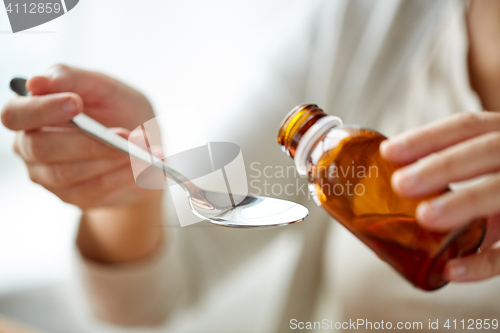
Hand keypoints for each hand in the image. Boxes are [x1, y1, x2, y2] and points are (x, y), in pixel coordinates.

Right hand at [1, 64, 162, 262]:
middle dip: (87, 141)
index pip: (16, 114)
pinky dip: (124, 175)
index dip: (42, 110)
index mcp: (32, 113)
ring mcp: (50, 177)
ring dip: (111, 158)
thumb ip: (73, 79)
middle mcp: (31, 147)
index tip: (75, 103)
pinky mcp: (74, 197)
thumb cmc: (119, 111)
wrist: (145, 148)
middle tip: (125, 133)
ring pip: (68, 173)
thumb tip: (36, 82)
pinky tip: (145, 163)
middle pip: (41, 149)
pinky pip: (95, 190)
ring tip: (143, 146)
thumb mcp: (106, 87)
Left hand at [380, 112, 499, 282]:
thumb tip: (383, 215)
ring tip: (424, 217)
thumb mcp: (484, 174)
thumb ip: (446, 185)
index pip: (466, 127)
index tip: (387, 152)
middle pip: (486, 151)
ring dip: (464, 203)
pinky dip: (483, 262)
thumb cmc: (495, 189)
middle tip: (400, 184)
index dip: (426, 138)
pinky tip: (451, 269)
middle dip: (442, 166)